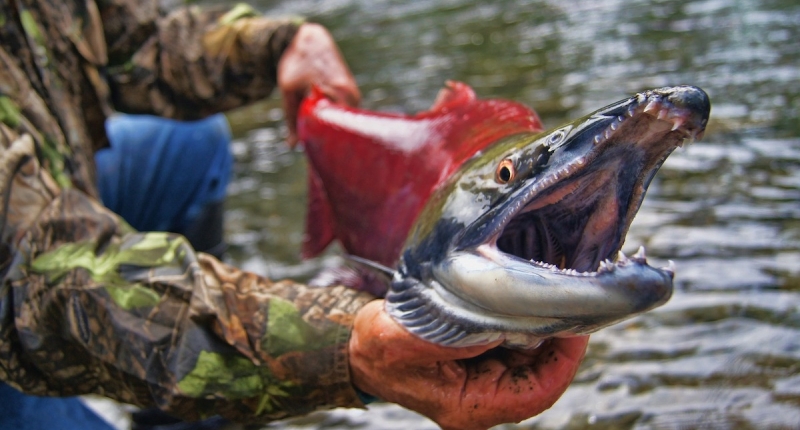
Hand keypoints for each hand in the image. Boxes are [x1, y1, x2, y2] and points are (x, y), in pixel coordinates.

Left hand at [277, 23, 360, 145]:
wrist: (309, 38)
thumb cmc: (297, 63)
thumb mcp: (288, 91)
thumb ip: (291, 120)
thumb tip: (293, 146)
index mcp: (337, 93)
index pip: (336, 128)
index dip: (327, 145)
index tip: (320, 158)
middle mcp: (350, 94)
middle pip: (343, 128)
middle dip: (330, 141)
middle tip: (318, 155)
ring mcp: (353, 94)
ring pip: (344, 121)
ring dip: (332, 131)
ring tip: (321, 143)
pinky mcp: (351, 94)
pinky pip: (343, 114)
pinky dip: (334, 121)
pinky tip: (324, 128)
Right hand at [349, 301, 588, 429]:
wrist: (361, 350)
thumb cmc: (379, 348)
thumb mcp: (405, 339)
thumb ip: (454, 334)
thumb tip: (506, 320)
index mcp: (470, 406)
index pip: (538, 391)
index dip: (565, 357)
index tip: (576, 321)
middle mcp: (484, 400)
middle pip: (543, 374)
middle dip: (559, 336)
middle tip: (568, 295)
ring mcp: (487, 384)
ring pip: (535, 358)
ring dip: (544, 326)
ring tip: (549, 289)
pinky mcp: (485, 365)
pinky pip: (519, 347)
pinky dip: (527, 323)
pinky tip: (526, 298)